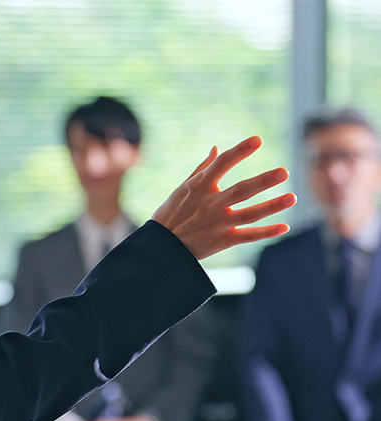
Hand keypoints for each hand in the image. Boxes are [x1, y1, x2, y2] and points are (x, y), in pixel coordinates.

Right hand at [152, 136, 296, 259]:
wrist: (161, 247)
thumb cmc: (170, 214)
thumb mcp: (182, 189)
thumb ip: (202, 169)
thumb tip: (216, 148)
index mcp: (199, 187)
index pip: (222, 164)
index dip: (240, 152)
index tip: (258, 140)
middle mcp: (211, 204)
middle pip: (242, 191)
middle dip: (264, 181)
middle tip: (285, 172)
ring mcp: (218, 223)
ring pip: (250, 214)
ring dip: (272, 206)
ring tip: (292, 197)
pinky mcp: (223, 241)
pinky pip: (248, 236)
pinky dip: (267, 232)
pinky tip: (285, 226)